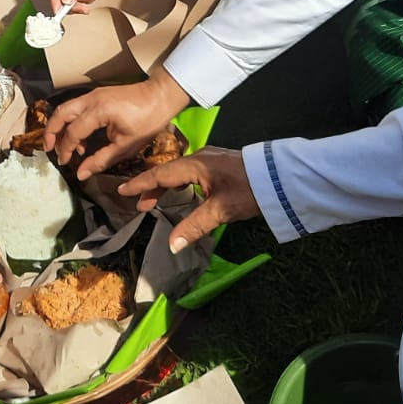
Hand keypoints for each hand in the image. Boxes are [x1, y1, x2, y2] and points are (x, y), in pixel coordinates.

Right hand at [45, 72, 189, 179]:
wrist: (161, 96)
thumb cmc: (148, 120)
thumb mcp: (126, 146)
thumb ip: (101, 160)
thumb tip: (81, 174)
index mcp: (98, 111)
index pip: (73, 132)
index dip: (66, 149)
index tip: (65, 163)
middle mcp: (91, 99)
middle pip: (60, 114)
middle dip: (51, 132)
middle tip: (50, 150)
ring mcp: (92, 94)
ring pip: (65, 108)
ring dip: (59, 126)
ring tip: (62, 145)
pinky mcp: (97, 95)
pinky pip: (76, 106)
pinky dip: (70, 120)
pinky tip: (79, 136)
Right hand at [119, 146, 257, 253]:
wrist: (279, 177)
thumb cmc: (248, 191)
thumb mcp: (220, 211)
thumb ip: (194, 226)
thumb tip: (171, 245)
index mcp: (194, 165)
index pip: (160, 174)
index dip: (141, 184)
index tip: (122, 190)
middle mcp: (200, 158)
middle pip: (168, 172)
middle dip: (151, 187)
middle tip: (139, 204)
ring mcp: (211, 159)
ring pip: (180, 171)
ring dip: (166, 186)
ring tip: (155, 201)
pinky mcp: (220, 163)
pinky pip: (190, 171)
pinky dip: (179, 182)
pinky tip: (182, 191)